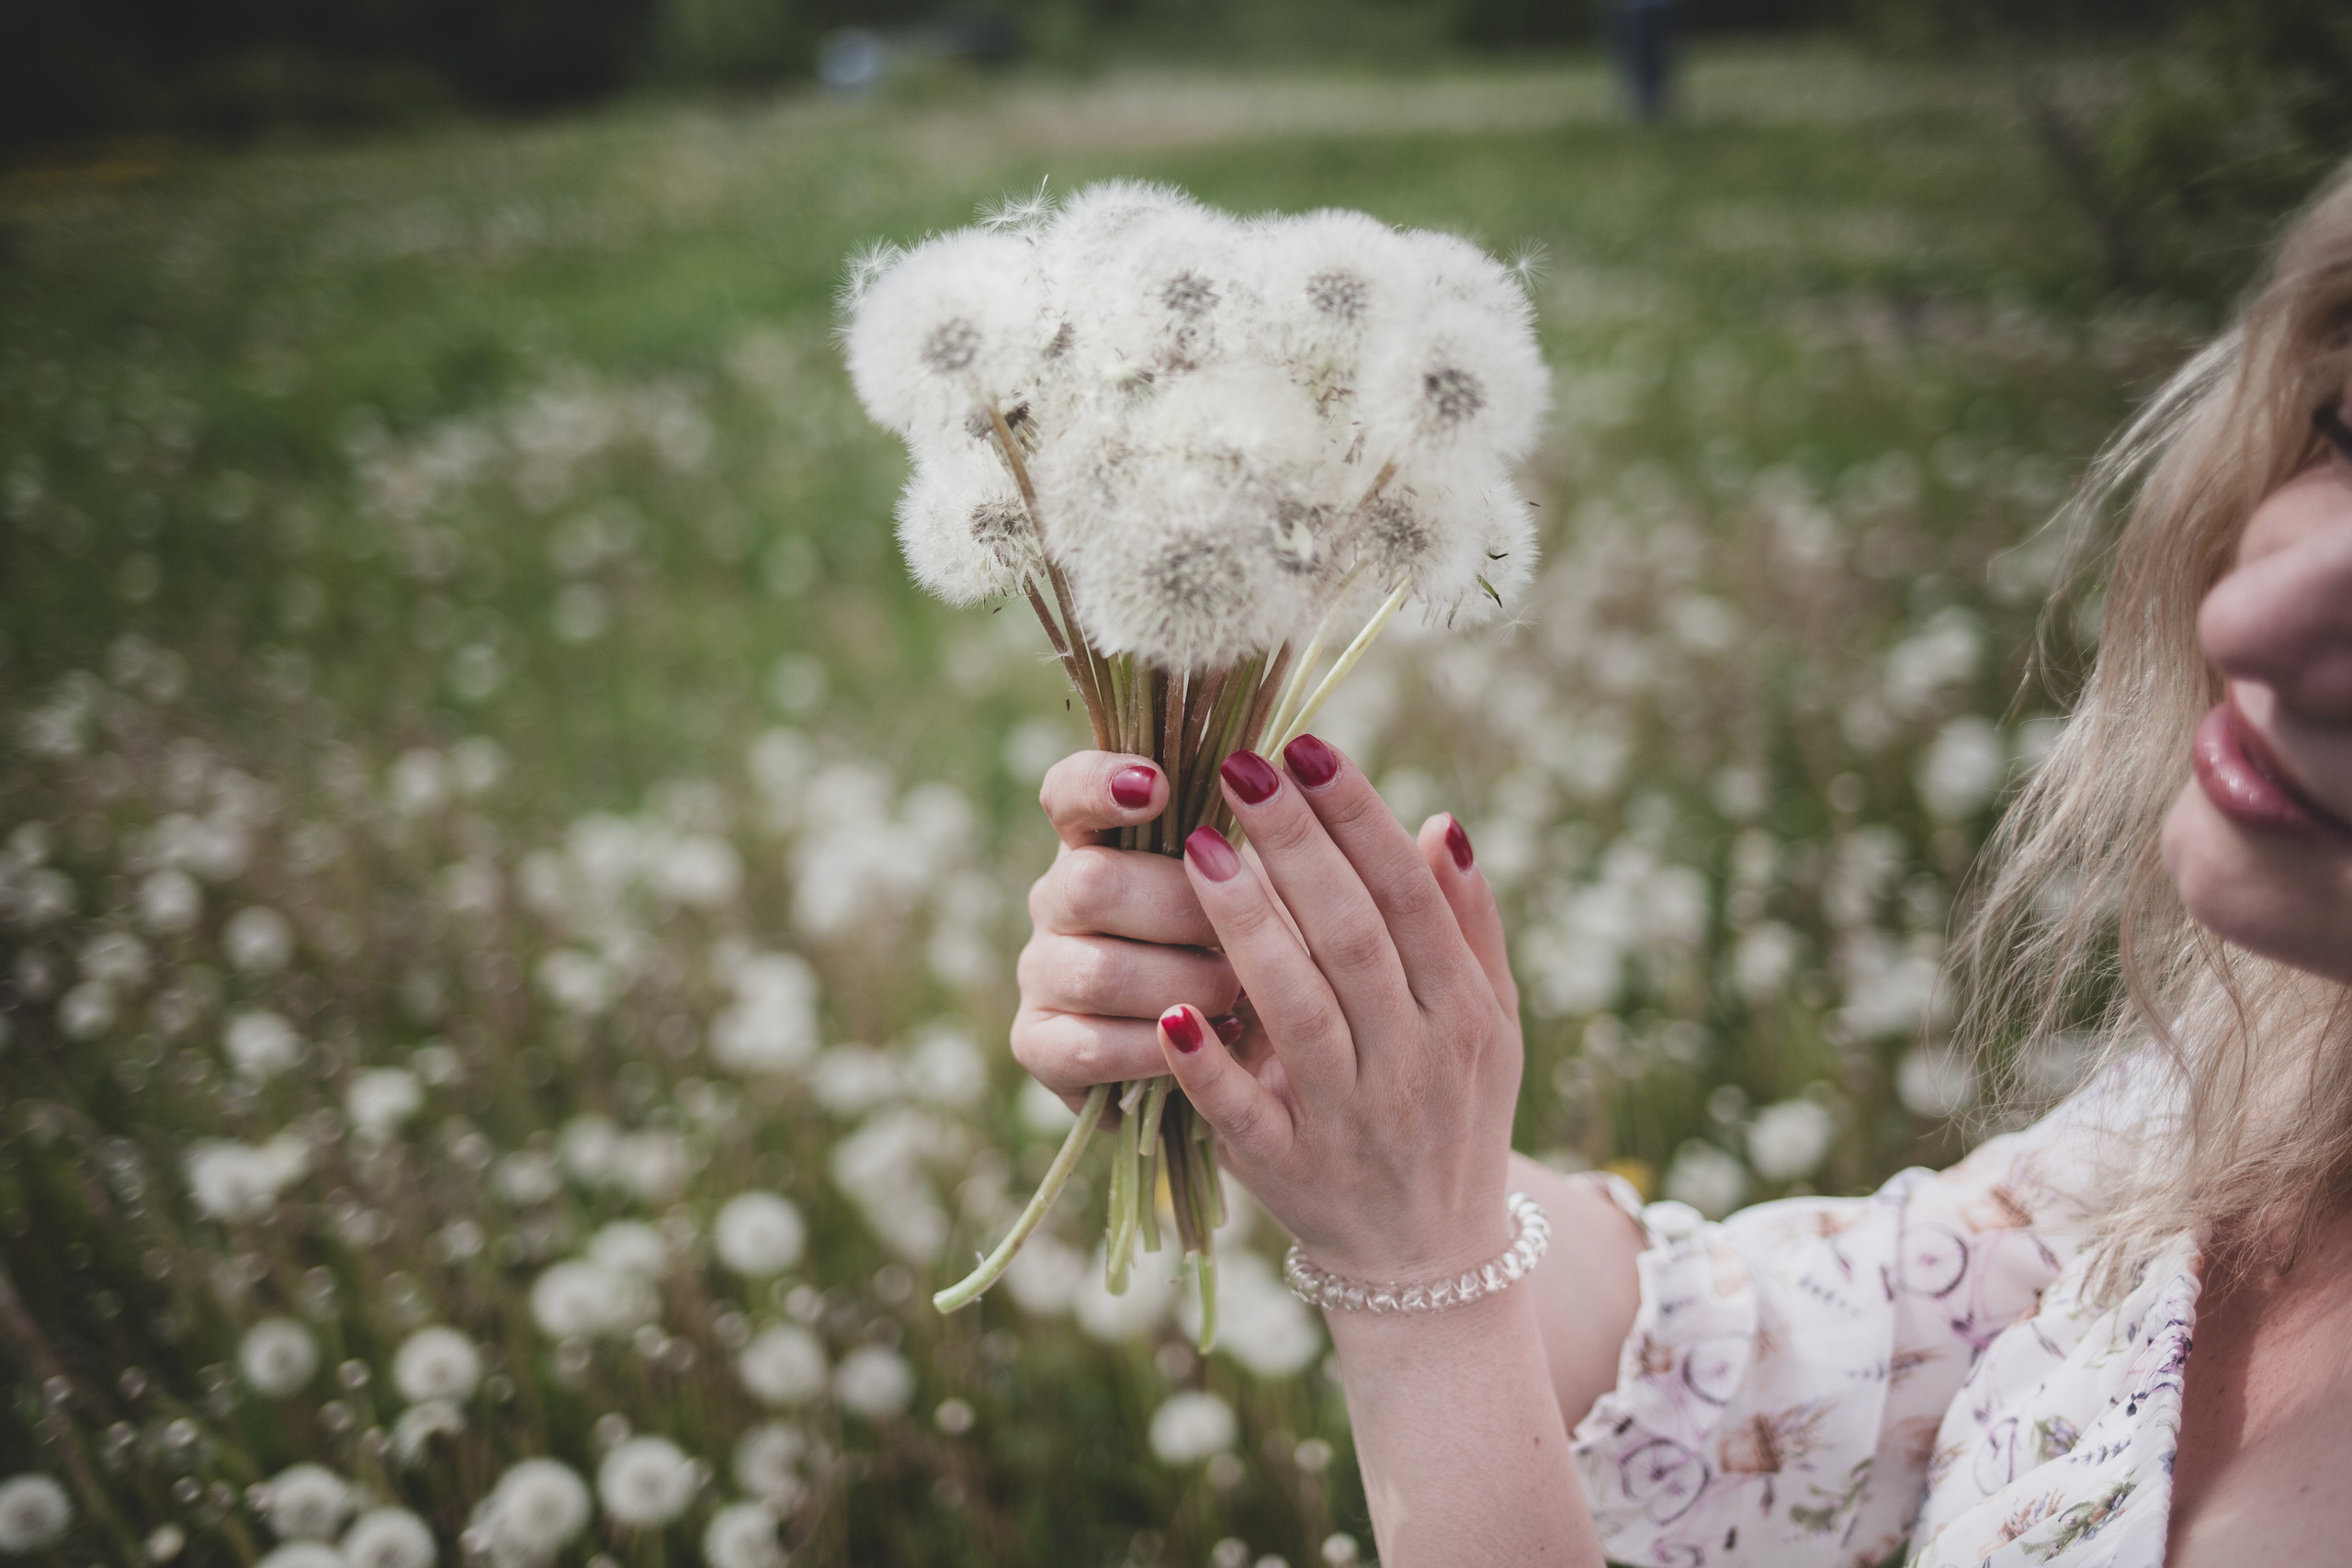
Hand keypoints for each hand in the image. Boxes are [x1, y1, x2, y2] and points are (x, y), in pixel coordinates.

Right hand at [1011, 751, 1241, 1107]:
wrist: (1233, 1058)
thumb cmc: (1245, 949)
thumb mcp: (1253, 888)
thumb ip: (1243, 839)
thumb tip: (1260, 778)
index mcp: (1100, 841)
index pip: (1069, 791)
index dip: (1101, 784)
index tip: (1157, 786)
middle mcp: (1057, 899)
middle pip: (1089, 883)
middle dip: (1181, 911)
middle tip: (1239, 937)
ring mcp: (1040, 971)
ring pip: (1097, 970)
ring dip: (1184, 984)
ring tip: (1239, 995)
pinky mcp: (1037, 1044)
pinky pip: (1089, 1045)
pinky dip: (1159, 1046)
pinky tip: (1211, 1037)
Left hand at [1155, 735, 1522, 1285]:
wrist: (1433, 1262)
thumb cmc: (1455, 1111)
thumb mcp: (1491, 1023)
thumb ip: (1468, 926)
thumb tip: (1439, 822)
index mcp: (1464, 1013)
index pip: (1407, 896)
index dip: (1357, 817)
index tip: (1307, 747)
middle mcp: (1413, 1062)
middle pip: (1351, 937)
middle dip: (1295, 848)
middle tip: (1239, 770)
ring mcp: (1350, 1120)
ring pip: (1296, 1011)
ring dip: (1247, 930)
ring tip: (1197, 849)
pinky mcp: (1288, 1172)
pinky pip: (1244, 1113)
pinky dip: (1209, 1064)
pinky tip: (1170, 1009)